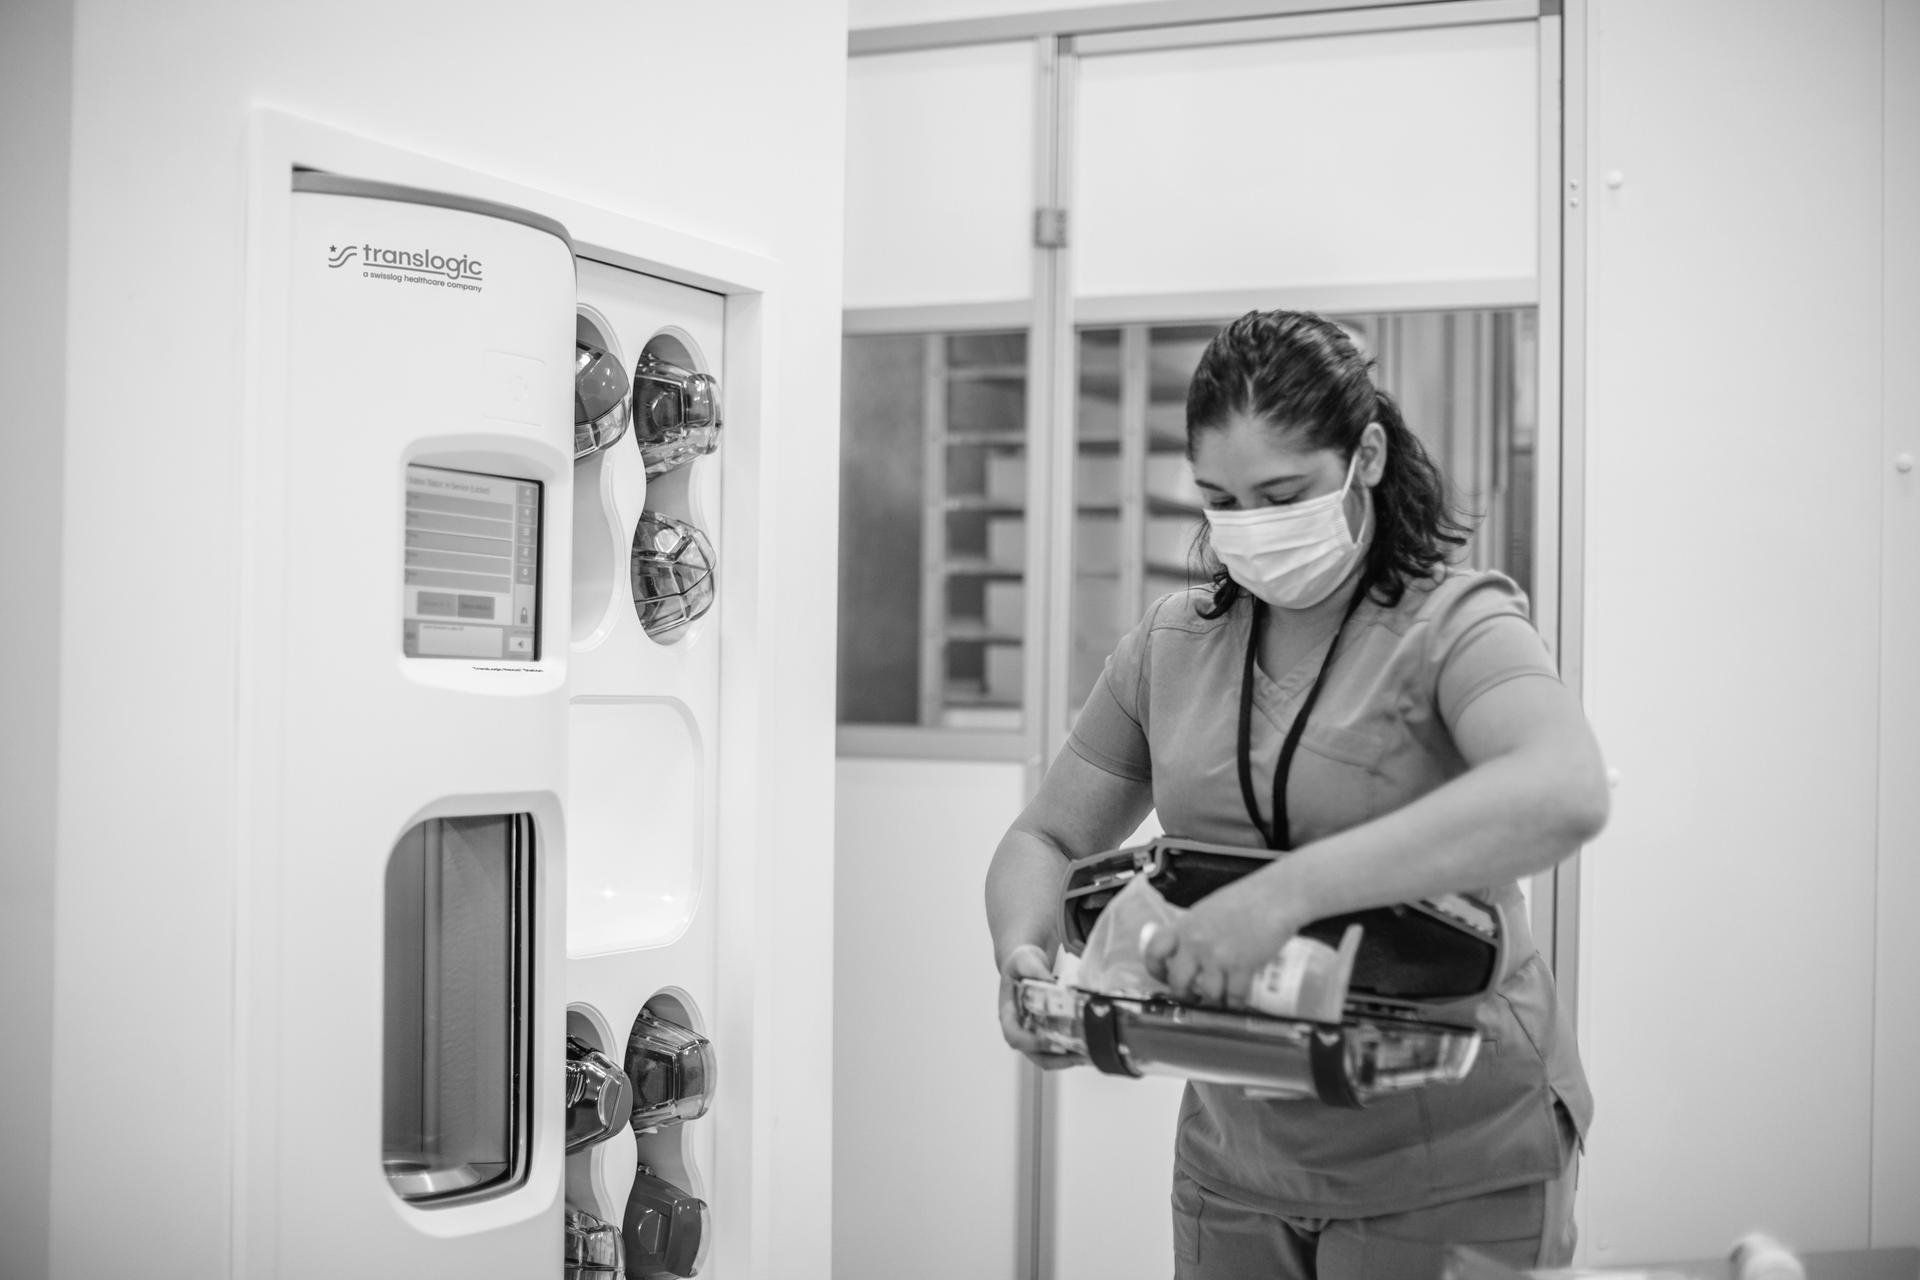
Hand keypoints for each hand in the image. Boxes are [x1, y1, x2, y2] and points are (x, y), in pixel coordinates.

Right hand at [997, 944, 1086, 1070]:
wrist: (1025, 964)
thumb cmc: (1020, 963)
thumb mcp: (1024, 960)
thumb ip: (1035, 969)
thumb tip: (1052, 983)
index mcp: (1008, 1014)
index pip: (1014, 1036)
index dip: (1032, 1043)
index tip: (1054, 1042)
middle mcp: (1020, 1029)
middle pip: (1035, 1055)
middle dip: (1058, 1060)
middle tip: (1081, 1056)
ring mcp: (1033, 1033)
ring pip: (1048, 1057)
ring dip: (1068, 1060)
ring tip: (1090, 1056)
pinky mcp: (1047, 1032)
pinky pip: (1058, 1048)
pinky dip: (1072, 1051)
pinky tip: (1090, 1047)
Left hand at [1141, 876, 1306, 1009]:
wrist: (1277, 896)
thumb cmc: (1247, 897)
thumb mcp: (1208, 909)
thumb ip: (1194, 929)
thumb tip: (1187, 947)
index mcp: (1185, 925)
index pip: (1154, 951)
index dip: (1154, 969)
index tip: (1162, 976)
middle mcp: (1197, 943)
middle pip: (1178, 982)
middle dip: (1183, 994)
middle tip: (1191, 996)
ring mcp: (1219, 956)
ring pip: (1207, 994)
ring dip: (1213, 1001)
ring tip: (1219, 999)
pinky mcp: (1242, 967)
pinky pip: (1234, 997)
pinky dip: (1236, 1004)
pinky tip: (1238, 1001)